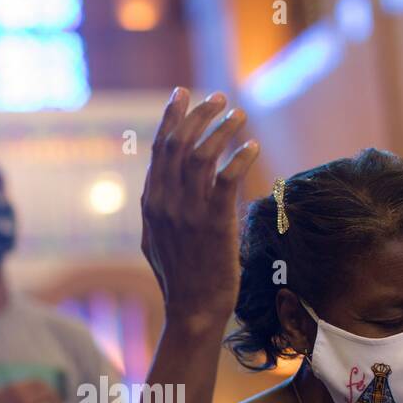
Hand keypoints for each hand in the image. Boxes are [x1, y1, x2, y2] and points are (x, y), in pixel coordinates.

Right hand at [140, 88, 259, 329]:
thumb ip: (156, 209)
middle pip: (180, 143)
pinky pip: (226, 178)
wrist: (194, 309)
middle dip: (200, 114)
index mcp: (151, 202)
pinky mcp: (214, 223)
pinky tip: (251, 146)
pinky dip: (239, 157)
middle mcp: (166, 202)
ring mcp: (189, 212)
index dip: (172, 117)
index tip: (182, 93)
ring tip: (239, 115)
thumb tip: (155, 187)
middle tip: (219, 98)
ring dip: (222, 129)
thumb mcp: (156, 240)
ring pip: (202, 154)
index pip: (159, 148)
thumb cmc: (180, 277)